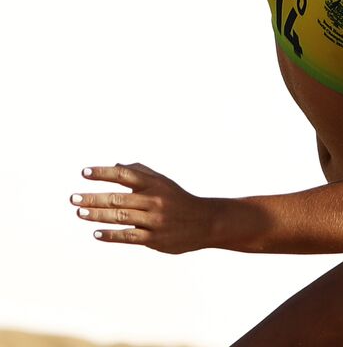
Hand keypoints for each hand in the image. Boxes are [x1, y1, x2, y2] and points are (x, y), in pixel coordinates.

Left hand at [72, 163, 215, 253]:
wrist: (206, 222)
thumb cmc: (180, 200)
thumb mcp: (164, 182)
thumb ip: (141, 173)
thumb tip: (116, 165)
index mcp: (155, 184)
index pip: (125, 175)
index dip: (103, 173)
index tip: (84, 172)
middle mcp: (154, 200)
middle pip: (118, 198)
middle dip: (93, 197)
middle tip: (73, 197)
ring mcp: (154, 220)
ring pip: (120, 216)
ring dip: (97, 214)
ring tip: (79, 212)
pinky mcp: (154, 238)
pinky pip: (128, 236)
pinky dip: (111, 235)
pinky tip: (96, 233)